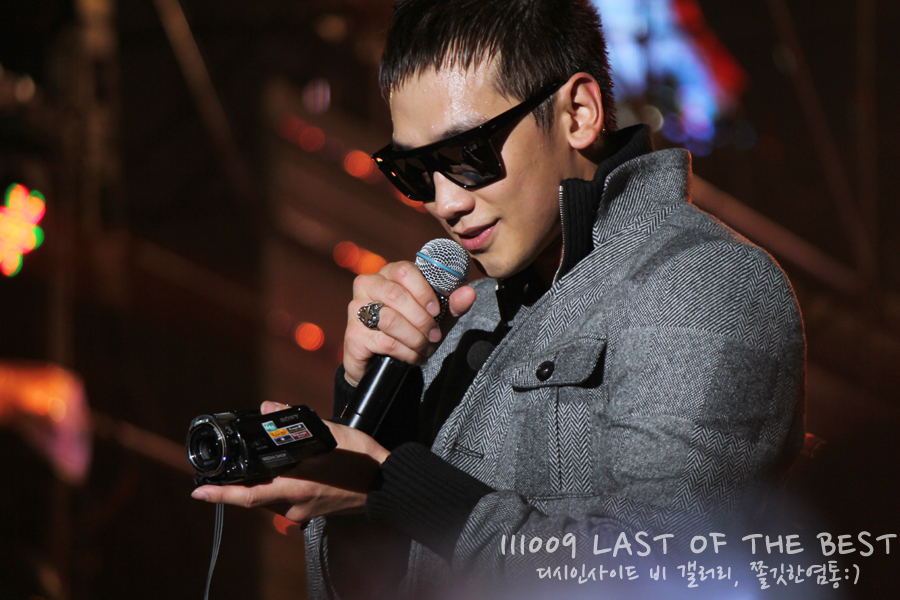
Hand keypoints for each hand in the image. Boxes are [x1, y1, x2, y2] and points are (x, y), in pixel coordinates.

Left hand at [191, 402, 390, 522]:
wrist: (387, 483)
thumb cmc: (361, 459)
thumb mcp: (330, 432)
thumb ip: (296, 421)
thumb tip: (269, 408)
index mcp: (297, 485)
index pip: (249, 494)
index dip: (221, 494)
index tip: (199, 492)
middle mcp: (296, 503)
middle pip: (254, 498)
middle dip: (233, 488)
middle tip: (214, 478)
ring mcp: (303, 510)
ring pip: (268, 500)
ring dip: (255, 487)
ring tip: (247, 471)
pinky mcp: (311, 512)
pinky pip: (283, 502)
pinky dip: (274, 488)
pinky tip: (279, 474)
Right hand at [344, 260, 475, 386]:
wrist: (383, 362)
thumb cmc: (411, 330)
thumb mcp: (436, 317)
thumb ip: (452, 304)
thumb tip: (469, 292)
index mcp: (388, 273)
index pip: (405, 271)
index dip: (423, 291)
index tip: (436, 310)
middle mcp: (368, 285)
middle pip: (397, 295)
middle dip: (422, 320)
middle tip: (434, 335)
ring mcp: (356, 309)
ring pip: (390, 319)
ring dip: (414, 338)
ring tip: (424, 348)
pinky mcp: (353, 334)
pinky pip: (385, 341)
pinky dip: (405, 352)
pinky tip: (412, 356)